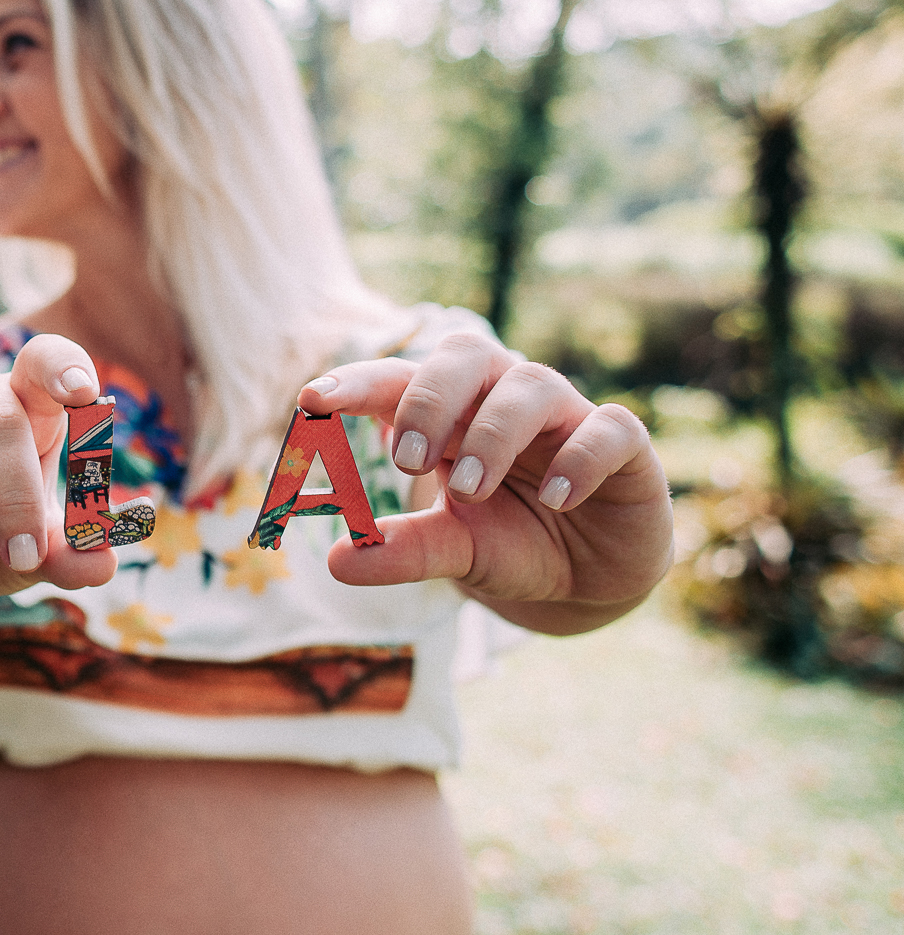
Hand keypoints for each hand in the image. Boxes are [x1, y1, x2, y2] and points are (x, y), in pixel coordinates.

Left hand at [299, 333, 672, 632]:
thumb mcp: (453, 552)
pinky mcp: (623, 445)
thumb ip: (401, 550)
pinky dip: (579, 457)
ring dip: (492, 434)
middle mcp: (503, 400)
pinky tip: (559, 498)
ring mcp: (565, 416)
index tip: (311, 400)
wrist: (588, 579)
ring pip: (529, 385)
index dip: (355, 382)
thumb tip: (338, 562)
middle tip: (404, 461)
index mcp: (450, 415)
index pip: (398, 379)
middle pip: (464, 355)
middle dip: (428, 401)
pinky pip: (608, 427)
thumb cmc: (510, 544)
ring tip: (471, 489)